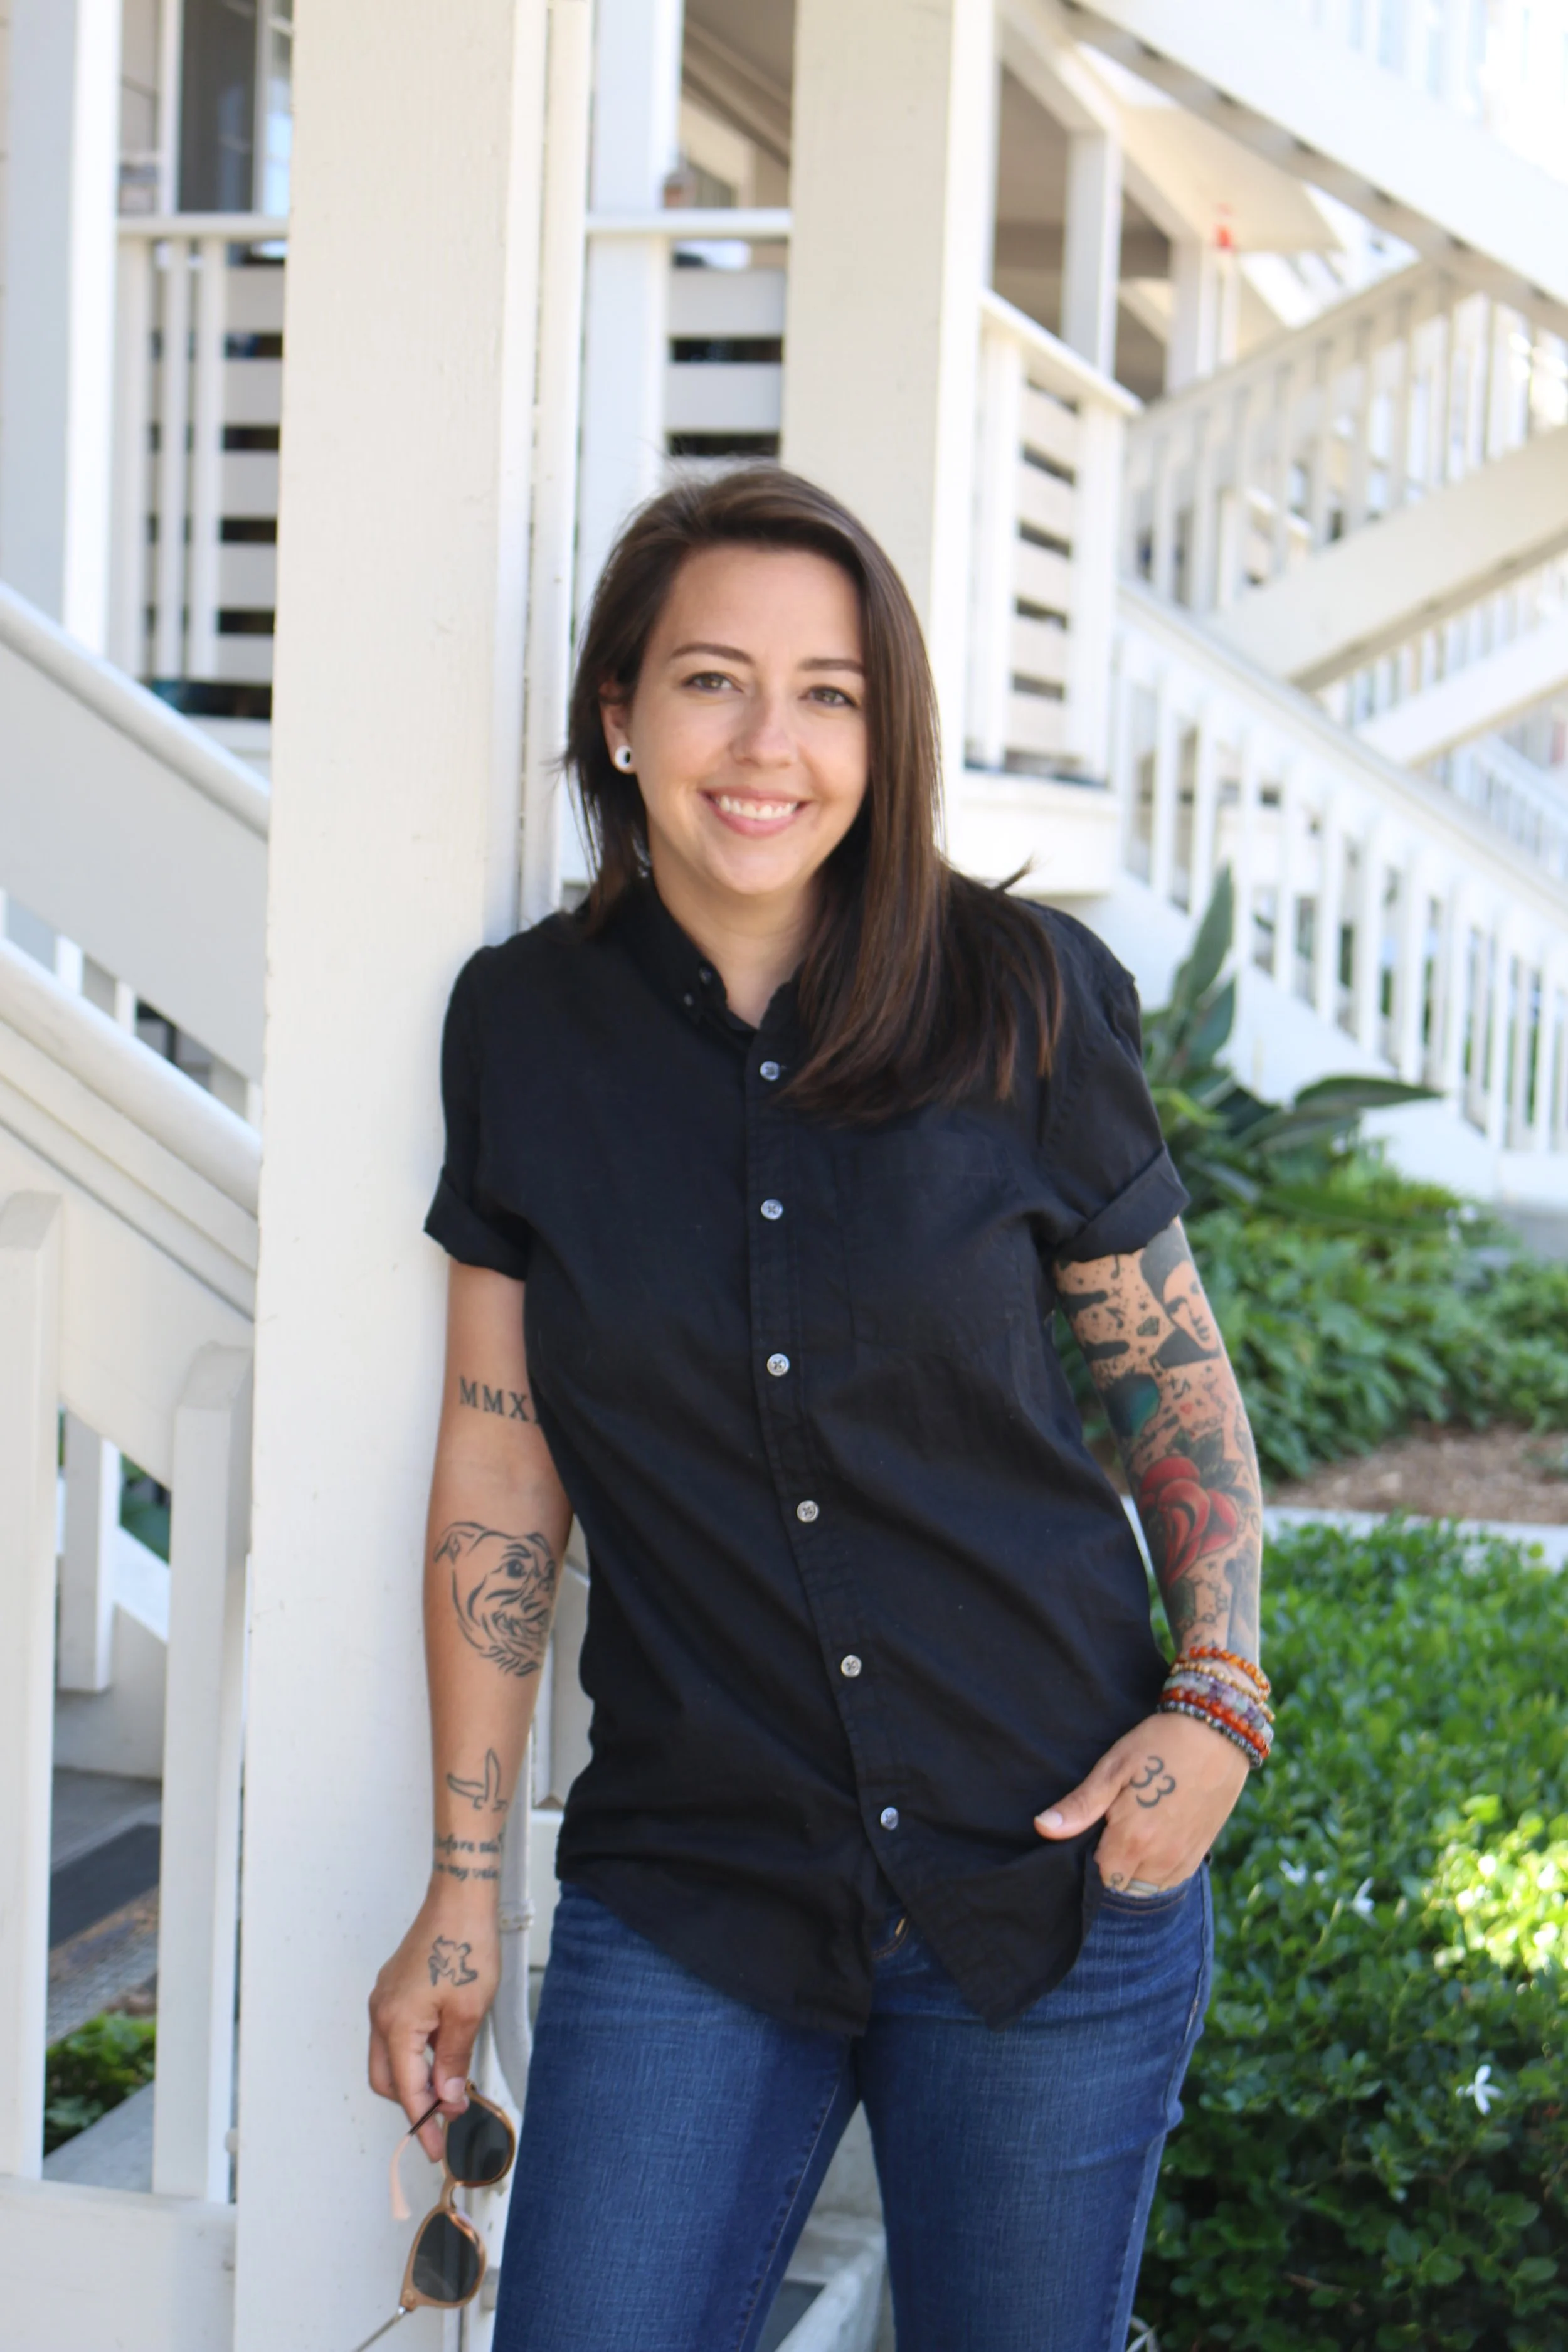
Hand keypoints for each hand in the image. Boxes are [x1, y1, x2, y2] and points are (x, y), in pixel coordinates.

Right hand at [368, 1886, 499, 2157]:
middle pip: (387, 2079)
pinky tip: (443, 2053)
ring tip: (451, 2087)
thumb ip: (453, 2058)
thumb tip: (447, 2095)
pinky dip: (415, 2052)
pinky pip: (397, 2033)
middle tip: (446, 2118)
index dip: (423, 2122)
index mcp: (396, 2023)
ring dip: (415, 2077)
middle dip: (413, 2104)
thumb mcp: (467, 2011)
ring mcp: (385, 1999)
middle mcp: (381, 2013)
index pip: (406, 2090)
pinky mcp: (395, 1988)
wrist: (460, 1897)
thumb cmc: (465, 1944)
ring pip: (390, 2057)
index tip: (436, 2147)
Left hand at [1032, 1711, 1248, 1891]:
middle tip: (1113, 1829)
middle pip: (1124, 1885)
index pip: (1101, 1876)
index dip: (1092, 1857)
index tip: (1095, 1833)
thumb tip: (1041, 1828)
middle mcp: (1160, 1858)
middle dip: (1113, 1866)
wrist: (1217, 1733)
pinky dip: (1159, 1871)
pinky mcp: (1202, 1851)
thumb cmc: (1158, 1744)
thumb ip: (1080, 1806)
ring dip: (1136, 1871)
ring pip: (1149, 1887)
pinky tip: (1155, 1842)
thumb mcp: (1113, 1768)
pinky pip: (1173, 1880)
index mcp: (1134, 1839)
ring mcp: (1184, 1857)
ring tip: (1134, 1834)